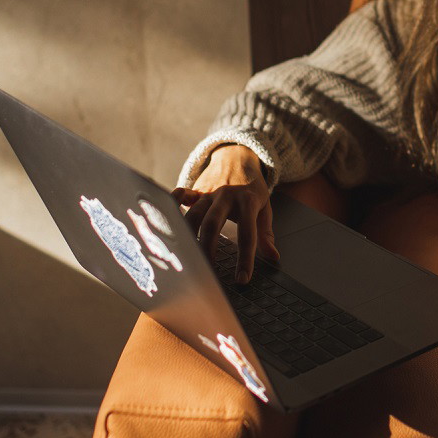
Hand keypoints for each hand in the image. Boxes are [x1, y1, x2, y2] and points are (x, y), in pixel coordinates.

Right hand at [171, 144, 280, 283]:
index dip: (245, 259)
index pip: (247, 234)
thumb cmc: (251, 188)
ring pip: (192, 215)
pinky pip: (180, 197)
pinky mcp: (195, 190)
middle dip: (207, 249)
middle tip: (206, 272)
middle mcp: (225, 196)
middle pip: (212, 224)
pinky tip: (163, 220)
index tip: (242, 279)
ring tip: (186, 259)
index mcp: (247, 202)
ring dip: (188, 237)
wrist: (239, 157)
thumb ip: (266, 233)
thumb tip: (273, 258)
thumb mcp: (265, 208)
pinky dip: (172, 206)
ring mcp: (208, 192)